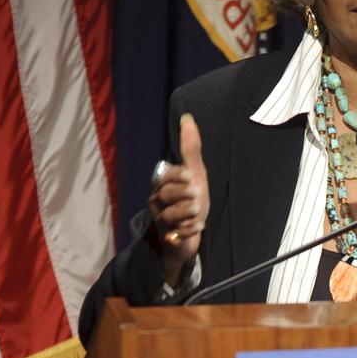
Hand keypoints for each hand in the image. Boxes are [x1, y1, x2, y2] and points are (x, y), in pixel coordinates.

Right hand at [147, 114, 209, 283]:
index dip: (178, 176)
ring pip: (170, 215)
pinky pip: (176, 236)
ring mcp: (162, 221)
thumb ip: (190, 148)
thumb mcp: (194, 173)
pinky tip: (198, 228)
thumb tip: (188, 118)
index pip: (166, 176)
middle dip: (183, 194)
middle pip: (165, 195)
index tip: (192, 177)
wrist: (190, 233)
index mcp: (162, 184)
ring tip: (198, 212)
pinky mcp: (169, 239)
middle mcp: (157, 202)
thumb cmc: (190, 199)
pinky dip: (188, 232)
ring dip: (187, 213)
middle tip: (198, 195)